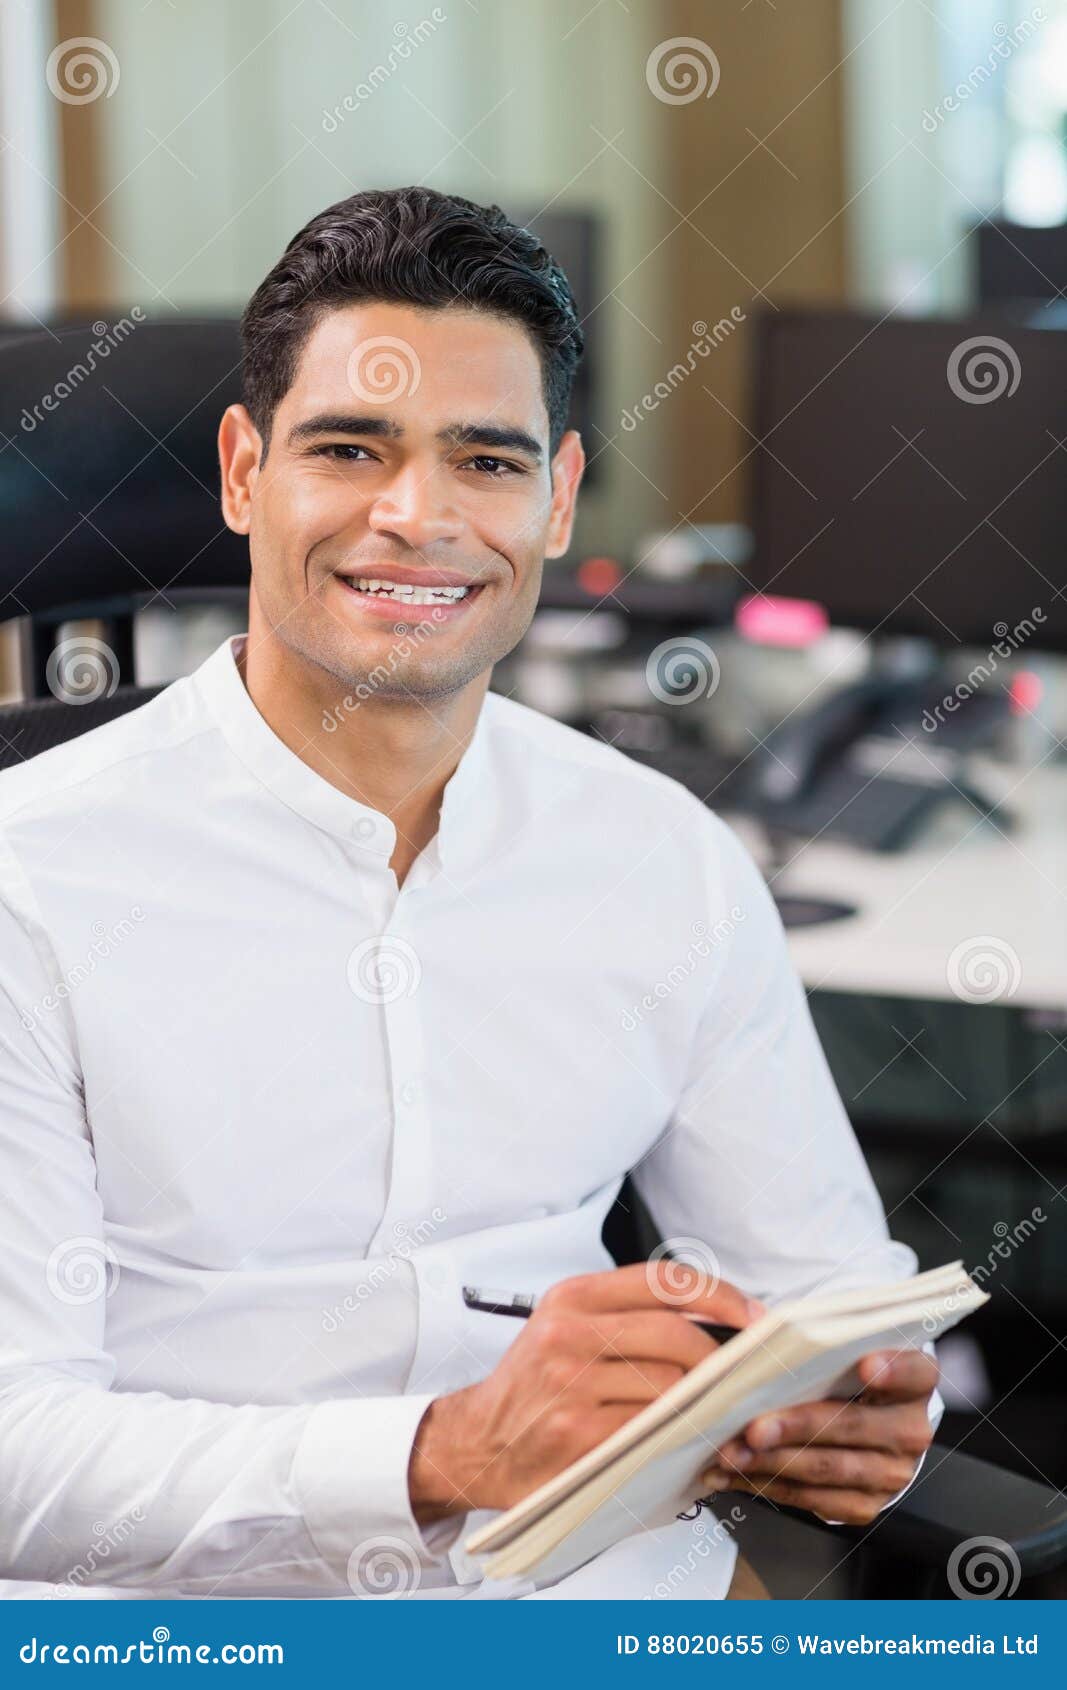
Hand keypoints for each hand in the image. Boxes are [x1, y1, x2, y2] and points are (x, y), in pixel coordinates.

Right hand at [408, 1262, 762, 1522]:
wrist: (478, 1443)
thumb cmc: (534, 1386)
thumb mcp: (567, 1328)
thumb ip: (630, 1317)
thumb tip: (720, 1323)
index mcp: (573, 1298)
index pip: (664, 1281)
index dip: (721, 1296)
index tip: (755, 1317)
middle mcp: (569, 1334)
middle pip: (676, 1336)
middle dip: (719, 1361)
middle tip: (739, 1379)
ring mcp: (572, 1386)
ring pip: (670, 1387)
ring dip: (703, 1406)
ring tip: (716, 1413)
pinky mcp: (579, 1437)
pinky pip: (654, 1433)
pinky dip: (682, 1439)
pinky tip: (692, 1442)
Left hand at [698, 1348, 937, 1526]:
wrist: (861, 1419)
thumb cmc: (843, 1374)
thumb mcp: (840, 1349)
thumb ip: (817, 1341)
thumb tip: (759, 1331)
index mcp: (915, 1380)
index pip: (914, 1370)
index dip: (893, 1369)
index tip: (864, 1365)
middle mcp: (910, 1429)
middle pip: (852, 1425)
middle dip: (796, 1426)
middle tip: (754, 1427)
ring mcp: (891, 1472)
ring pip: (827, 1467)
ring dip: (772, 1462)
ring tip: (730, 1454)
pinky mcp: (865, 1504)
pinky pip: (813, 1499)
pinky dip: (769, 1484)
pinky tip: (737, 1473)